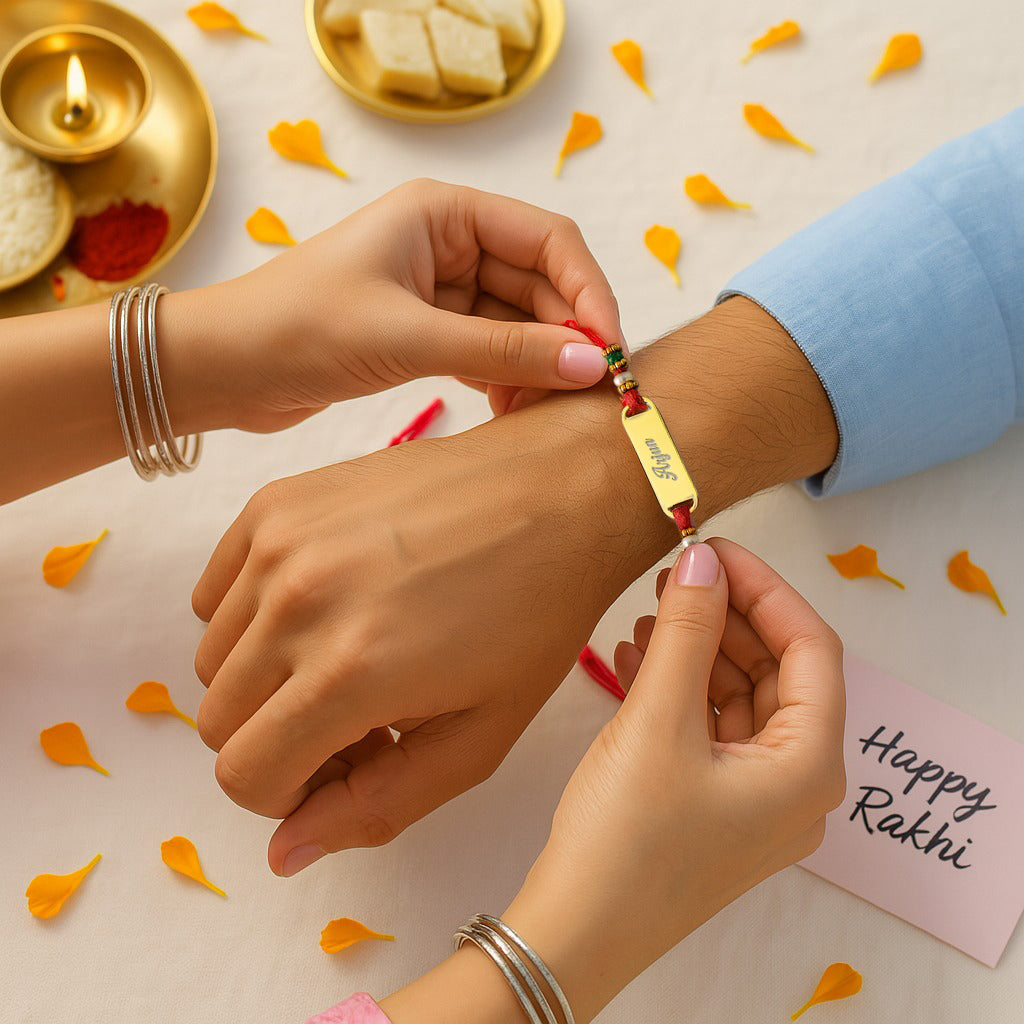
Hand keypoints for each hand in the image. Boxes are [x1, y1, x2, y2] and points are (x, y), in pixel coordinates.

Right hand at [191, 299, 838, 877]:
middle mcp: (297, 600)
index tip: (353, 762)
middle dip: (281, 740)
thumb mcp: (480, 736)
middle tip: (361, 714)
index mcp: (350, 670)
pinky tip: (329, 607)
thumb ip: (378, 805)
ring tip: (351, 656)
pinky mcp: (278, 501)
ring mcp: (280, 540)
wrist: (556, 491)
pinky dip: (255, 618)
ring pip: (213, 657)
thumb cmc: (537, 615)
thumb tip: (284, 850)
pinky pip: (217, 592)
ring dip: (268, 679)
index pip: (244, 777)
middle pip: (219, 721)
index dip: (296, 792)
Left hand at [198, 179, 621, 432]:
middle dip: (567, 336)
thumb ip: (504, 349)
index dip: (588, 292)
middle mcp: (447, 241)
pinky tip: (512, 411)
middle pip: (540, 283)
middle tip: (589, 395)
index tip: (610, 350)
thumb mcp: (409, 337)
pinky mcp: (426, 330)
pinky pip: (490, 348)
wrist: (224, 370)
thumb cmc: (298, 330)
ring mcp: (438, 287)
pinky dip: (507, 377)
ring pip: (518, 321)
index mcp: (443, 213)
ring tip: (550, 411)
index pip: (548, 240)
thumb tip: (592, 363)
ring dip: (540, 362)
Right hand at [500, 539, 845, 1022]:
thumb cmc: (626, 836)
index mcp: (808, 766)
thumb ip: (688, 631)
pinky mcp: (715, 807)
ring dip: (697, 652)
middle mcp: (795, 784)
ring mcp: (755, 800)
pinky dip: (678, 690)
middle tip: (675, 577)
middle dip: (725, 618)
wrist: (575, 931)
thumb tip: (704, 560)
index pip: (811, 648)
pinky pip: (710, 729)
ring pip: (738, 698)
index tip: (714, 549)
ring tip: (647, 618)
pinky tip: (633, 662)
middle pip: (775, 672)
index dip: (765, 588)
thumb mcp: (658, 719)